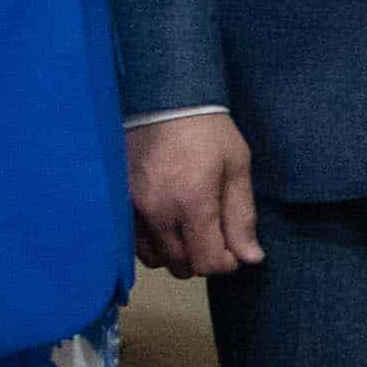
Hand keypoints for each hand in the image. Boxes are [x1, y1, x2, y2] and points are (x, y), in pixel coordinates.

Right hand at [127, 111, 261, 277]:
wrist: (162, 99)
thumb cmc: (207, 132)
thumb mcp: (237, 168)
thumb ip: (242, 217)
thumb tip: (250, 258)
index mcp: (192, 202)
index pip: (208, 262)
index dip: (226, 263)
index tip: (234, 249)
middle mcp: (156, 212)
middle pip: (180, 266)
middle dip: (202, 259)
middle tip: (214, 236)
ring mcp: (131, 209)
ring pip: (154, 259)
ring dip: (176, 254)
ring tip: (189, 229)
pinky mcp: (116, 203)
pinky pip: (133, 243)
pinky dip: (153, 243)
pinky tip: (167, 222)